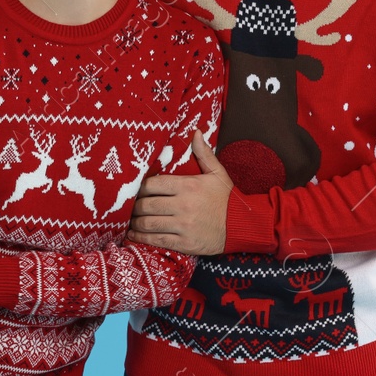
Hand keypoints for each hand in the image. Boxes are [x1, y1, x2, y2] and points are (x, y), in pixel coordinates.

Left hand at [128, 131, 231, 255]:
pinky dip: (141, 239)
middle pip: (146, 205)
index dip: (140, 188)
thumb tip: (196, 132)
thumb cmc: (227, 199)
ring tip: (132, 221)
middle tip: (132, 207)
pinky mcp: (184, 243)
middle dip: (135, 207)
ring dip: (135, 223)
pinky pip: (156, 240)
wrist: (243, 226)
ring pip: (148, 223)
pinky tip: (134, 235)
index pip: (152, 184)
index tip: (138, 191)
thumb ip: (204, 153)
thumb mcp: (217, 173)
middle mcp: (183, 206)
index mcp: (188, 186)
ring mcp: (183, 226)